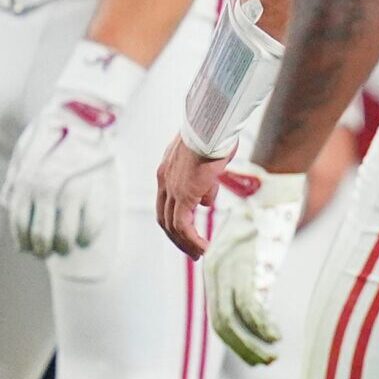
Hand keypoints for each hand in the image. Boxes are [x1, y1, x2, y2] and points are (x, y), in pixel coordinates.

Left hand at [4, 97, 123, 257]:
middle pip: (41, 231)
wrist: (85, 109)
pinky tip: (85, 238)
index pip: (19, 219)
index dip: (20, 238)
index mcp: (27, 178)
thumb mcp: (25, 147)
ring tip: (65, 247)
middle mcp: (47, 186)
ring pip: (66, 231)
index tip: (25, 249)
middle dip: (41, 246)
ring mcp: (72, 188)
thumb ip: (15, 176)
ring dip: (64, 244)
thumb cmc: (53, 128)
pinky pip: (93, 220)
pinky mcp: (96, 186)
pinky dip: (88, 233)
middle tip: (45, 253)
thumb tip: (6, 201)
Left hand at [156, 134, 232, 256]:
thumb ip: (205, 183)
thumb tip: (205, 202)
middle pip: (165, 218)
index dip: (175, 220)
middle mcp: (164, 181)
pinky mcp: (183, 195)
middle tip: (191, 250)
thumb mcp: (208, 161)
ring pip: (172, 226)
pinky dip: (192, 240)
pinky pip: (183, 226)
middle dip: (177, 238)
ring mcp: (171, 188)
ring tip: (199, 253)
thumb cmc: (215, 135)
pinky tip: (204, 247)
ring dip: (185, 243)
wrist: (211, 125)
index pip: (166, 202)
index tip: (188, 232)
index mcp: (167, 170)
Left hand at [204, 169, 304, 365]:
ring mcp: (231, 270)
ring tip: (269, 357)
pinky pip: (252, 307)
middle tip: (262, 363)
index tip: (253, 353)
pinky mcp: (248, 266)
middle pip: (222, 323)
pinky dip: (262, 327)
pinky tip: (275, 337)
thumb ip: (251, 273)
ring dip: (252, 343)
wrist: (269, 185)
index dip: (235, 339)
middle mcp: (217, 271)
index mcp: (215, 268)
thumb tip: (260, 297)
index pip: (218, 314)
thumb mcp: (251, 246)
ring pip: (232, 321)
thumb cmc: (265, 213)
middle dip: (242, 348)